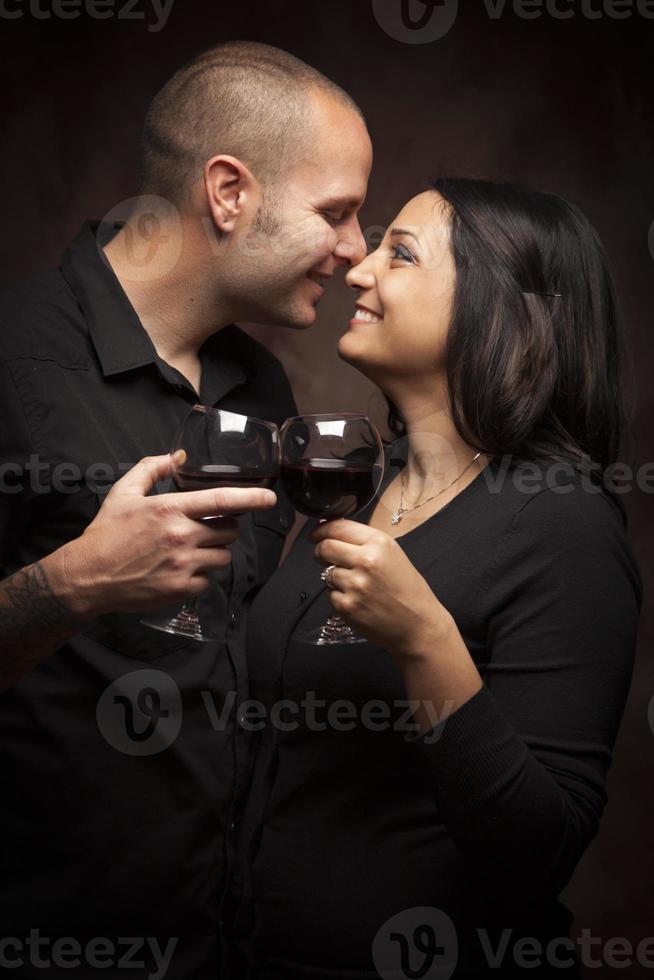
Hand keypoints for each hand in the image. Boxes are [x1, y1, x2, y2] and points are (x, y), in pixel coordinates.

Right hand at [51, 452, 276, 619]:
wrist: (87, 576)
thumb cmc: (106, 533)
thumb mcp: (124, 493)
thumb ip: (152, 468)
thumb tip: (178, 455)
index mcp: (170, 509)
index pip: (223, 500)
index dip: (252, 498)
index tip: (270, 497)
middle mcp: (181, 536)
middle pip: (229, 531)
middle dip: (223, 528)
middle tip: (204, 530)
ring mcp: (183, 565)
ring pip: (222, 557)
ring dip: (213, 554)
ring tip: (189, 552)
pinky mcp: (181, 589)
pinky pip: (208, 581)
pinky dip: (199, 577)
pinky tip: (179, 571)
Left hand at [310, 520, 451, 658]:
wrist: (418, 625)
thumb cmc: (408, 590)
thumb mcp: (393, 554)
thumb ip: (364, 542)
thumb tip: (331, 533)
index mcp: (379, 543)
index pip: (337, 528)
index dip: (321, 530)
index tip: (315, 534)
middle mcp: (366, 561)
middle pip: (325, 547)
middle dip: (320, 551)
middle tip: (324, 556)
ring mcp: (355, 585)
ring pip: (326, 573)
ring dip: (335, 577)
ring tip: (357, 586)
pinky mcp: (347, 606)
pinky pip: (331, 594)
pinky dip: (340, 597)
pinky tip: (358, 601)